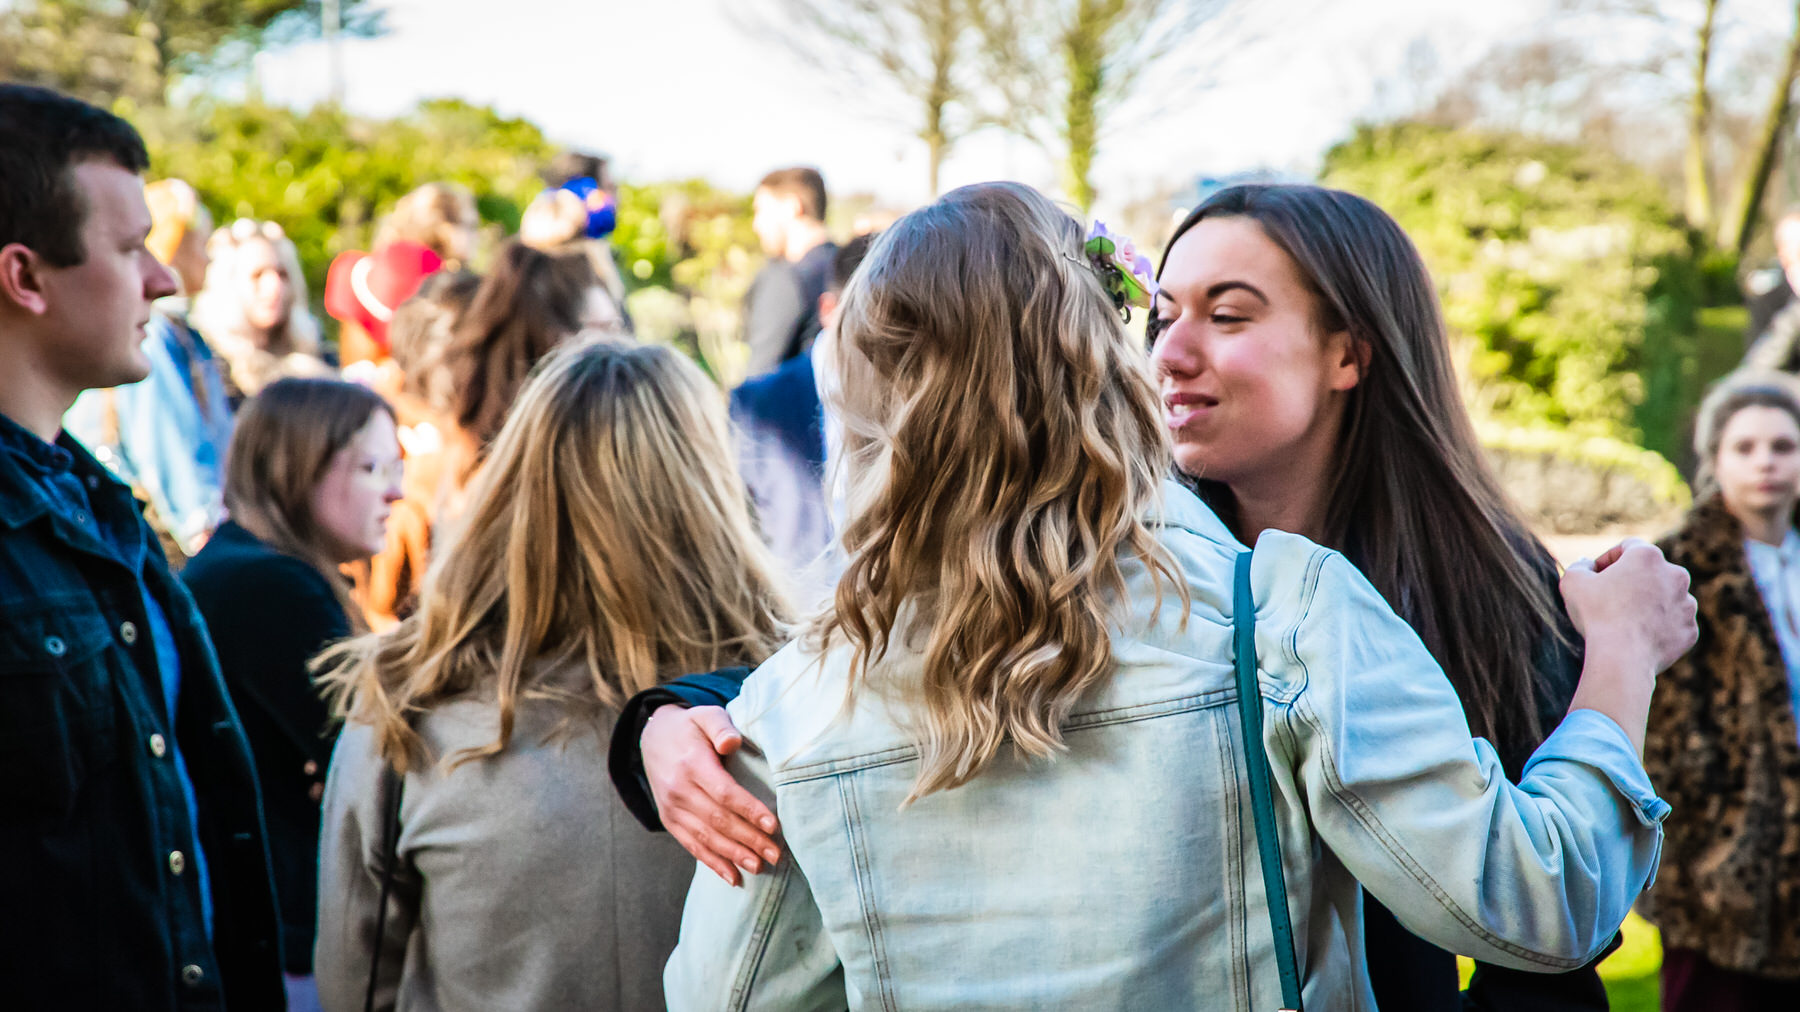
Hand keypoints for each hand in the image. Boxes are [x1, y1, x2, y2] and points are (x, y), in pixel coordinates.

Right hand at [642, 705, 783, 886]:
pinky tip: (733, 877)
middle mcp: (679, 789)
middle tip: (776, 854)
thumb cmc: (691, 726)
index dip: (749, 810)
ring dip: (733, 856)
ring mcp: (672, 808)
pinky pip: (691, 845)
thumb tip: (732, 743)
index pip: (724, 792)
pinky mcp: (669, 820)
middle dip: (749, 840)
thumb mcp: (705, 715)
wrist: (653, 738)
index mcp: (692, 764)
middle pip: (718, 820)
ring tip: (759, 867)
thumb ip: (720, 726)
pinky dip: (712, 863)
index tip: (773, 825)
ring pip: (705, 837)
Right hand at [1560, 539, 1696, 672]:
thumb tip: (1587, 565)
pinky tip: (1638, 637)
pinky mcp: (1689, 629)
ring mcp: (1686, 603)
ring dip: (1648, 603)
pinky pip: (1672, 624)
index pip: (1628, 547)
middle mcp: (1675, 574)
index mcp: (1648, 556)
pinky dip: (1658, 627)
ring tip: (1625, 620)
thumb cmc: (1596, 615)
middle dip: (1632, 581)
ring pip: (1665, 598)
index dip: (1608, 560)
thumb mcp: (1572, 581)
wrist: (1622, 658)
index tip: (1595, 575)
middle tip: (1610, 599)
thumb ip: (1580, 566)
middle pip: (1650, 572)